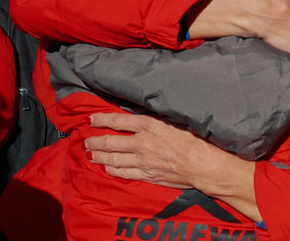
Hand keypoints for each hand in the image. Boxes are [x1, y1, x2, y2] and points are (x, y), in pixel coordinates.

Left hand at [87, 112, 260, 221]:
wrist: (204, 165)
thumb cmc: (196, 139)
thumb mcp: (177, 120)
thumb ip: (159, 118)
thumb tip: (147, 113)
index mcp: (149, 125)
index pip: (118, 121)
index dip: (101, 120)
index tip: (91, 119)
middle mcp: (141, 143)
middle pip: (110, 142)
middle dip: (95, 141)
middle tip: (86, 140)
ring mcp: (142, 161)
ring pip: (113, 160)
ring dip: (99, 156)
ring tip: (91, 154)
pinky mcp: (147, 175)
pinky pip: (123, 173)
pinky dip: (112, 171)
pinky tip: (107, 169)